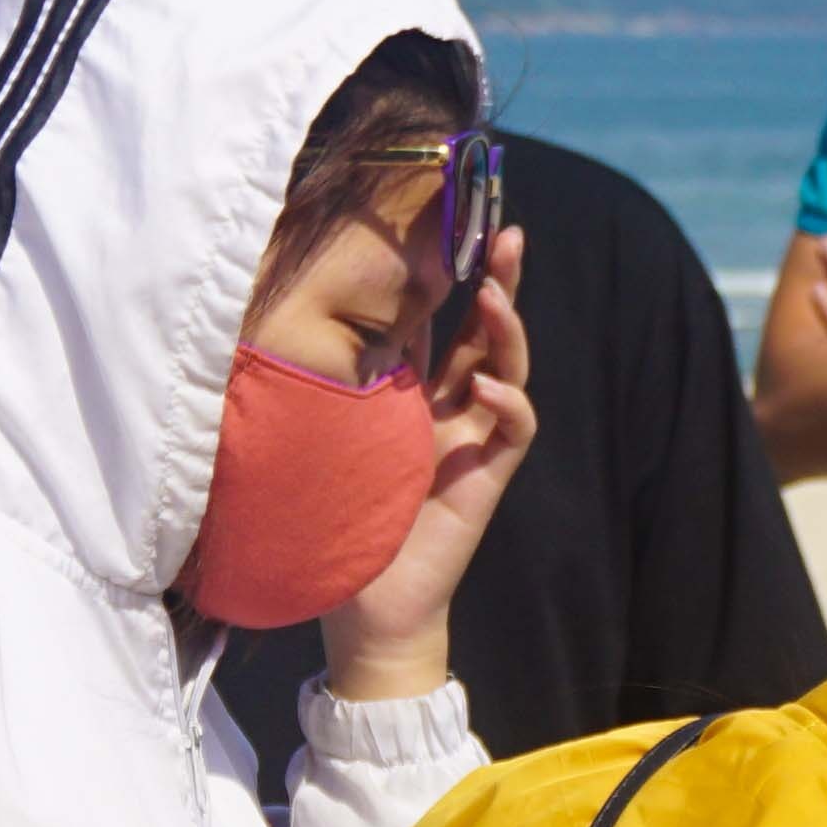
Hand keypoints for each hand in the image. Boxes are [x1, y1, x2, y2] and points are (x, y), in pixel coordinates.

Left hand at [314, 227, 542, 703]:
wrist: (366, 604)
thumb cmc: (339, 520)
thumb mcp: (331, 432)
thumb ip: (340, 381)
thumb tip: (311, 311)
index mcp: (414, 392)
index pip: (443, 319)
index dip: (453, 274)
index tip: (457, 223)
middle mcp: (451, 407)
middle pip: (486, 332)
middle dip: (500, 282)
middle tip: (507, 235)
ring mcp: (474, 439)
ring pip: (509, 369)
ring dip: (506, 332)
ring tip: (495, 296)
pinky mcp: (487, 476)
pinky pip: (515, 430)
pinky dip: (509, 406)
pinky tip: (492, 390)